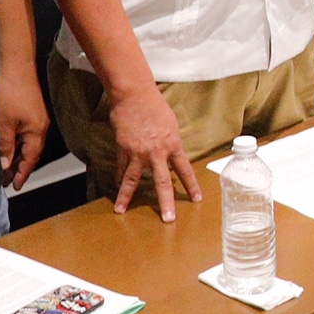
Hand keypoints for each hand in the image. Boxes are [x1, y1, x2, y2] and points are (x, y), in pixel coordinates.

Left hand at [0, 65, 49, 189]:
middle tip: (4, 181)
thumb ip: (4, 145)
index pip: (31, 159)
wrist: (14, 62)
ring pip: (25, 143)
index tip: (15, 187)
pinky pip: (22, 133)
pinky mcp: (28, 109)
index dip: (22, 174)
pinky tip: (5, 145)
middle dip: (17, 167)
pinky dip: (14, 143)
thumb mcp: (3, 122)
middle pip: (30, 153)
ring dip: (15, 155)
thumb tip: (4, 165)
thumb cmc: (10, 90)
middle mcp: (39, 125)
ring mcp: (35, 116)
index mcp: (37, 131)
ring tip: (2, 167)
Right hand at [109, 84, 199, 220]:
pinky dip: (118, 177)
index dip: (191, 186)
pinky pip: (121, 166)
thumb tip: (171, 157)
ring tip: (121, 211)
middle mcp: (156, 152)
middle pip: (162, 182)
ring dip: (126, 197)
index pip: (185, 170)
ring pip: (132, 179)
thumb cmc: (156, 107)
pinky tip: (117, 186)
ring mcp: (137, 152)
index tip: (196, 199)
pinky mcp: (122, 148)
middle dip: (165, 202)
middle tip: (168, 219)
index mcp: (173, 145)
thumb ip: (171, 143)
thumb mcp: (171, 125)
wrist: (134, 94)